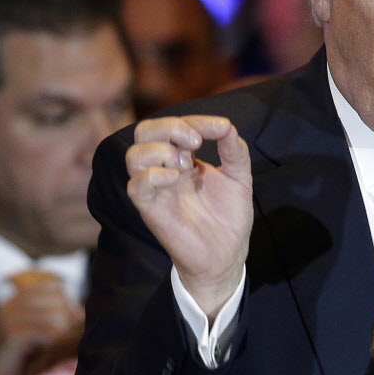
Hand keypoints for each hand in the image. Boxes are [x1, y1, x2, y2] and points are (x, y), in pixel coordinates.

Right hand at [0, 280, 82, 374]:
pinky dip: (54, 344)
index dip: (66, 307)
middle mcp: (11, 305)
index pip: (55, 288)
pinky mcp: (10, 335)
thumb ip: (56, 319)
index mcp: (17, 301)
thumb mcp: (37, 336)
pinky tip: (42, 356)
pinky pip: (50, 330)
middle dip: (67, 321)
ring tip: (48, 351)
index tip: (62, 330)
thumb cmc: (19, 365)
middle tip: (56, 343)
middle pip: (59, 299)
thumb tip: (84, 312)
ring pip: (57, 315)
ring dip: (61, 335)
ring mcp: (8, 318)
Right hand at [126, 116, 252, 319]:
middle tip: (195, 143)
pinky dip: (153, 175)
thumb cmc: (229, 216)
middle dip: (170, 127)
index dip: (196, 120)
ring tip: (186, 166)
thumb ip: (234, 150)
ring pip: (134, 154)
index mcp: (183, 158)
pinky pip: (136, 186)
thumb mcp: (239, 177)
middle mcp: (165, 169)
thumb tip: (226, 126)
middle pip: (144, 132)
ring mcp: (156, 189)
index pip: (173, 126)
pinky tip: (176, 179)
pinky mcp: (151, 210)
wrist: (228, 254)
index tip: (221, 128)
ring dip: (162, 151)